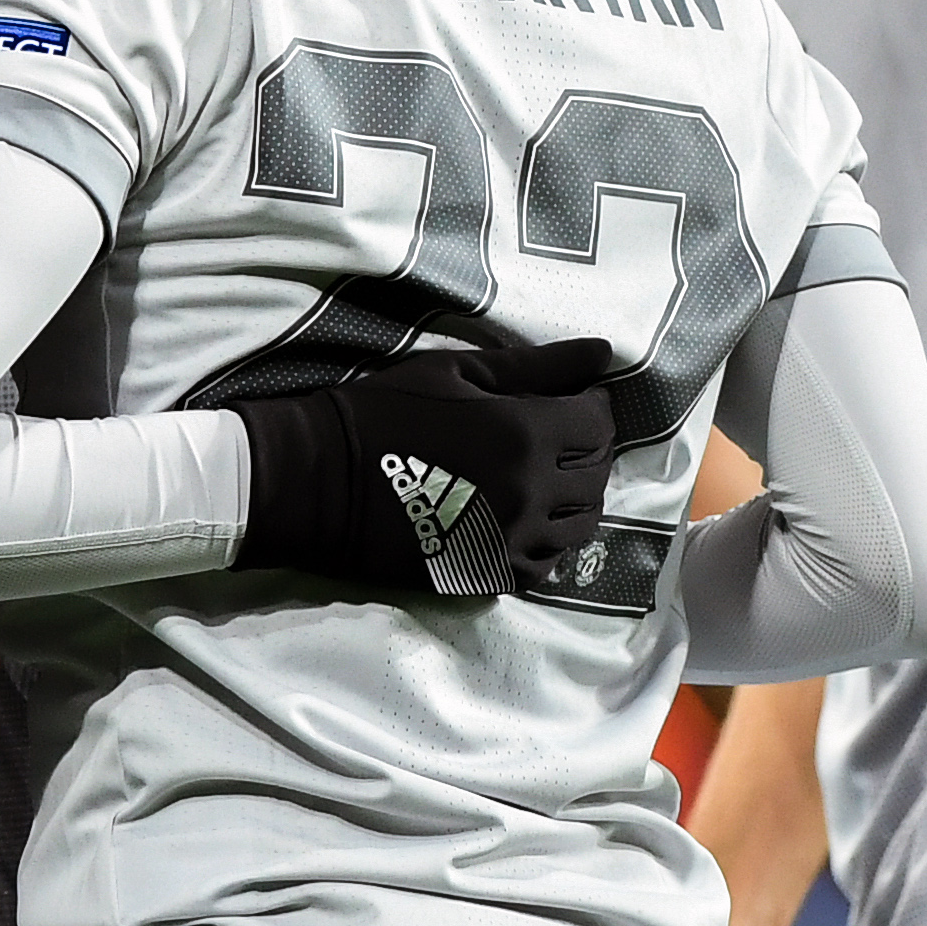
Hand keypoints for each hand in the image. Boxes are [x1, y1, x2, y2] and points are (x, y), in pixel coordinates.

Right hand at [232, 338, 619, 597]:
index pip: (598, 425)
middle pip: (596, 476)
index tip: (571, 397)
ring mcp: (512, 540)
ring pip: (580, 525)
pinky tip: (524, 518)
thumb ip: (536, 365)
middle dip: (586, 450)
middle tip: (556, 433)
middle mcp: (531, 492)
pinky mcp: (488, 574)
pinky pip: (546, 566)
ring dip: (574, 498)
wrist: (322, 481)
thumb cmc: (384, 411)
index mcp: (524, 433)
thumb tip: (604, 351)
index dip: (591, 407)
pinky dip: (548, 541)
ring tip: (544, 476)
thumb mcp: (456, 370)